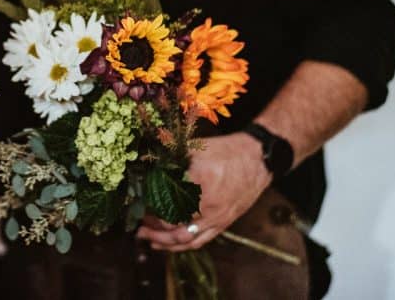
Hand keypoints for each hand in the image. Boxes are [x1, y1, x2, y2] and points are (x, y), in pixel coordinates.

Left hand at [136, 133, 270, 251]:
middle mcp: (208, 204)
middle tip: (137, 222)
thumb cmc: (226, 150)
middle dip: (151, 226)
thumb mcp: (196, 149)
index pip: (166, 200)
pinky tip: (166, 245)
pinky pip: (199, 241)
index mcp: (200, 181)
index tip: (136, 203)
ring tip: (146, 237)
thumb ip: (172, 161)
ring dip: (162, 241)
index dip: (149, 205)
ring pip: (185, 238)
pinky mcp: (223, 224)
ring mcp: (217, 217)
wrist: (258, 159)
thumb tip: (146, 169)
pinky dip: (180, 246)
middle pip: (172, 224)